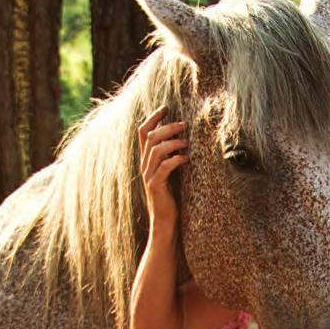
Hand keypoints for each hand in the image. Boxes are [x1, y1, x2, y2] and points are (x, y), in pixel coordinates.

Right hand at [138, 106, 188, 227]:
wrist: (164, 220)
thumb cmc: (170, 196)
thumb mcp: (170, 173)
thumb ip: (170, 157)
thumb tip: (183, 139)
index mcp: (146, 159)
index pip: (143, 132)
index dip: (152, 118)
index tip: (165, 108)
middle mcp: (144, 165)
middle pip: (150, 137)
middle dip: (167, 127)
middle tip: (184, 124)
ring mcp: (149, 175)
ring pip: (155, 150)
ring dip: (172, 142)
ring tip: (186, 143)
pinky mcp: (156, 185)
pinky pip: (164, 168)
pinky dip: (175, 160)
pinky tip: (186, 158)